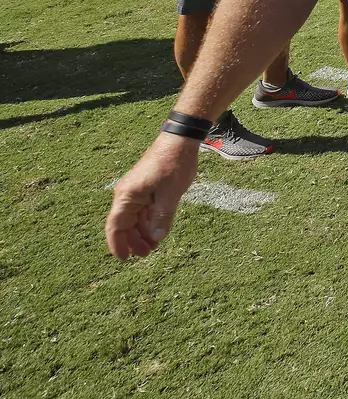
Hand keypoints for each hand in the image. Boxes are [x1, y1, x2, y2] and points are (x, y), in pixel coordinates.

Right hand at [105, 131, 200, 258]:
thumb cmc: (174, 164)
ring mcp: (136, 190)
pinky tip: (157, 229)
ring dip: (142, 232)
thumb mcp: (171, 194)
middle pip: (124, 224)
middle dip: (133, 241)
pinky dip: (148, 220)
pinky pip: (142, 209)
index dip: (118, 244)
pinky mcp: (145, 187)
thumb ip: (162, 217)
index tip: (124, 259)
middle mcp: (127, 194)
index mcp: (127, 196)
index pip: (115, 226)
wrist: (180, 140)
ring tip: (154, 246)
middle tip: (147, 254)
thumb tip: (155, 238)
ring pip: (134, 217)